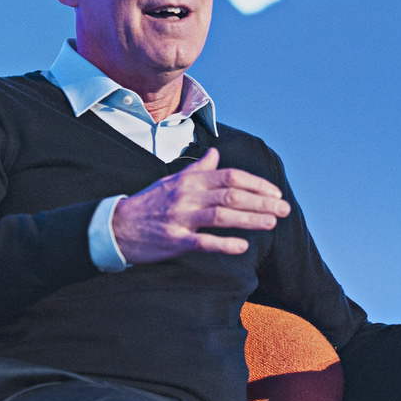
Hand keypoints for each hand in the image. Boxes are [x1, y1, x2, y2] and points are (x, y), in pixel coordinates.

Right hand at [111, 147, 290, 263]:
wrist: (116, 226)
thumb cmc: (150, 203)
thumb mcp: (173, 180)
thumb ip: (198, 170)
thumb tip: (216, 154)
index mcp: (190, 180)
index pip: (230, 176)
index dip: (255, 184)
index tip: (274, 192)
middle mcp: (187, 196)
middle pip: (231, 195)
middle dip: (261, 201)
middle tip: (284, 209)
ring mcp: (181, 218)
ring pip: (222, 216)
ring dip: (250, 219)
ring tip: (272, 223)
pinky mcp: (174, 241)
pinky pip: (203, 242)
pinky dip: (224, 244)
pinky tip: (243, 247)